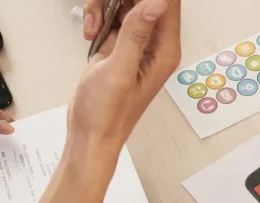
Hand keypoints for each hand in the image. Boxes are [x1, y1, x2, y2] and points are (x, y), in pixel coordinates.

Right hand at [69, 0, 180, 151]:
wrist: (91, 133)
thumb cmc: (108, 114)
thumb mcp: (119, 70)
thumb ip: (136, 34)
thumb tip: (157, 3)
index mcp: (164, 51)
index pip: (168, 4)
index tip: (126, 0)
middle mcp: (155, 46)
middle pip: (144, 1)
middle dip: (120, 0)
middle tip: (105, 14)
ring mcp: (137, 45)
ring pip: (125, 4)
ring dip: (104, 7)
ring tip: (93, 28)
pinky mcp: (119, 46)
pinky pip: (111, 17)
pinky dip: (98, 18)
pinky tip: (91, 34)